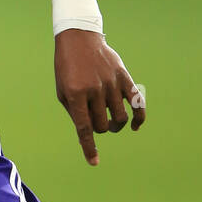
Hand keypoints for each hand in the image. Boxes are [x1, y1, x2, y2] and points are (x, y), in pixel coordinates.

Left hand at [53, 30, 144, 165]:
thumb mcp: (62, 90)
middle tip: (98, 125)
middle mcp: (94, 89)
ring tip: (110, 123)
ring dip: (115, 126)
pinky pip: (137, 102)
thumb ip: (75, 113)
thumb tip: (87, 135)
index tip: (94, 162)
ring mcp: (111, 83)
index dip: (89, 147)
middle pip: (102, 125)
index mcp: (75, 93)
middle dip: (100, 130)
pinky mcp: (124, 77)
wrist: (79, 39)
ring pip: (120, 118)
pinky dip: (139, 117)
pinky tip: (135, 126)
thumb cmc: (66, 68)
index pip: (84, 128)